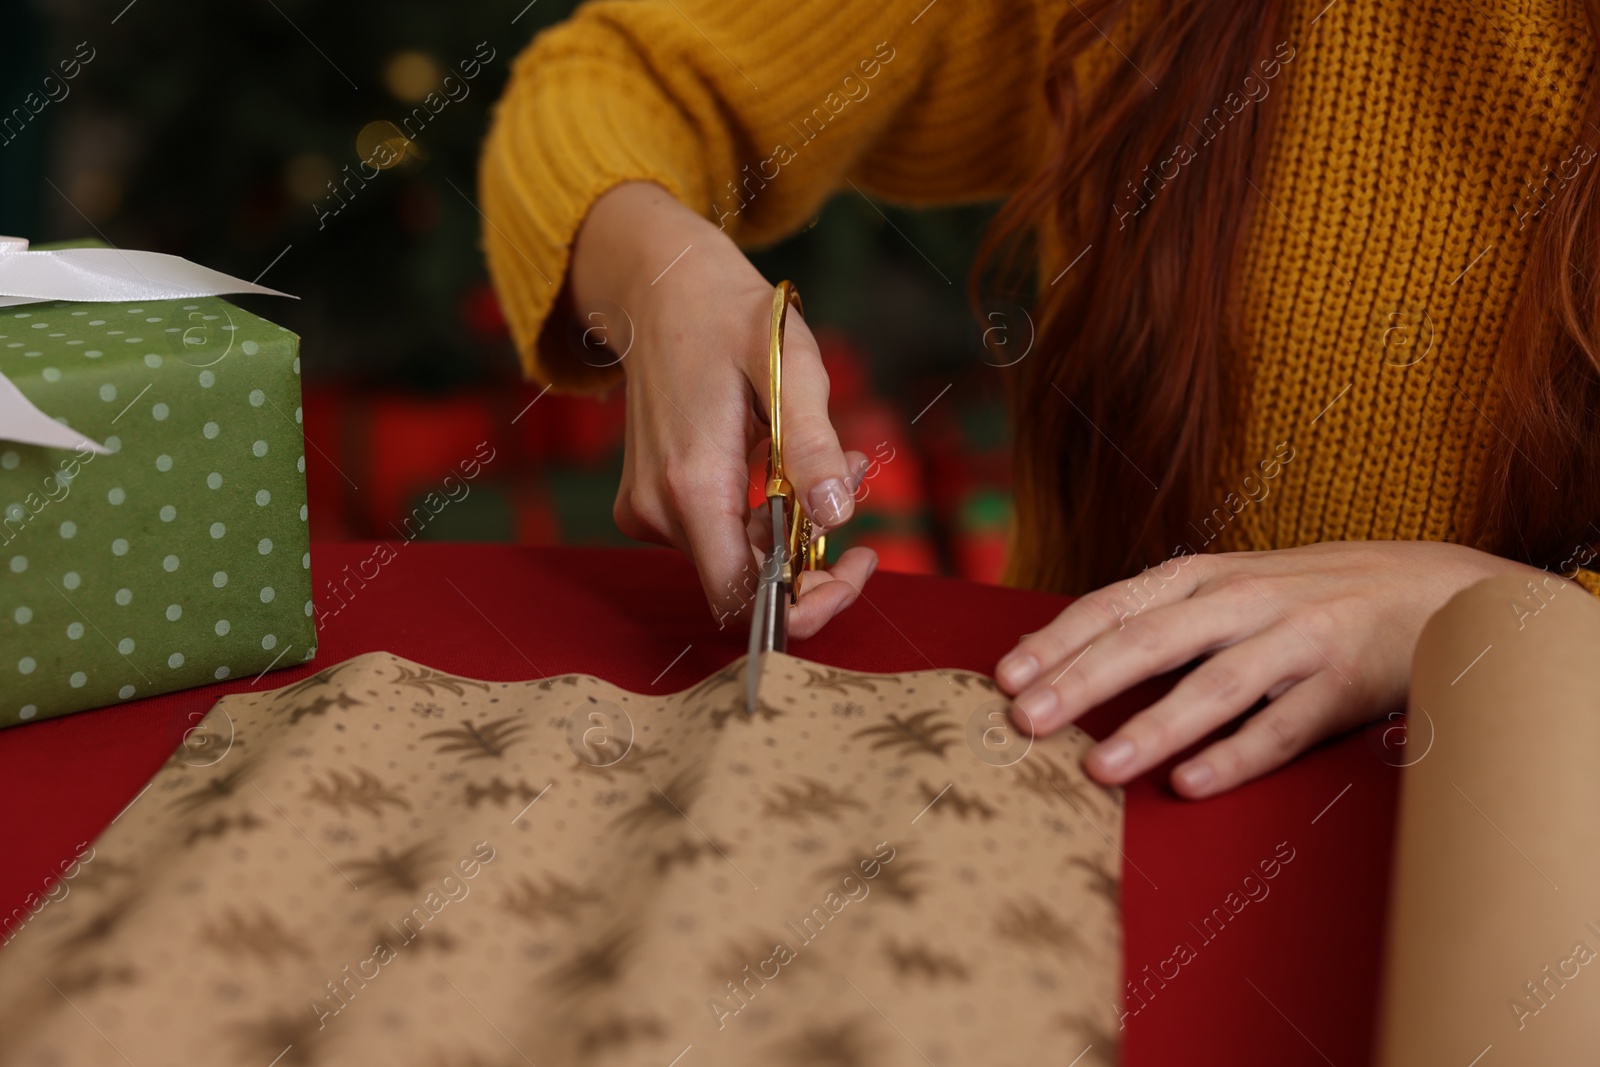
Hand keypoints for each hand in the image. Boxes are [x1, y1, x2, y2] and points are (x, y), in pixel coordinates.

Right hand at [569, 182, 875, 636]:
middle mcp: (659, 509)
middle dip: (815, 554)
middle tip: (858, 483)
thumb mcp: (791, 367)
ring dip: (795, 525)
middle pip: (747, 584)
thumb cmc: (733, 319)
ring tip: (836, 455)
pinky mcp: (649, 502)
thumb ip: (812, 445)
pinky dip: (762, 512)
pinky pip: (716, 533)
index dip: (805, 605)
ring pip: (737, 557)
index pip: (744, 599)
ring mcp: (647, 508)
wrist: (661, 287)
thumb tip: (837, 516)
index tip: (855, 567)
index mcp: (693, 483)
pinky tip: (788, 458)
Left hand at [993, 541, 1549, 796]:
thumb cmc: (1309, 597)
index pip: (1115, 604)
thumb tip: (1054, 656)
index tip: (1004, 675)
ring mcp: (1298, 640)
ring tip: (1096, 768)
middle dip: (1081, 681)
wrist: (1436, 592)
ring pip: (1213, 686)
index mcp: (1206, 577)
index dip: (1057, 639)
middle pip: (1149, 641)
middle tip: (1023, 721)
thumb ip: (1156, 615)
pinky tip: (1189, 785)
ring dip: (1151, 727)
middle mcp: (1245, 600)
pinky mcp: (1344, 685)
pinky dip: (1234, 757)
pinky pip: (1281, 728)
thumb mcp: (1230, 587)